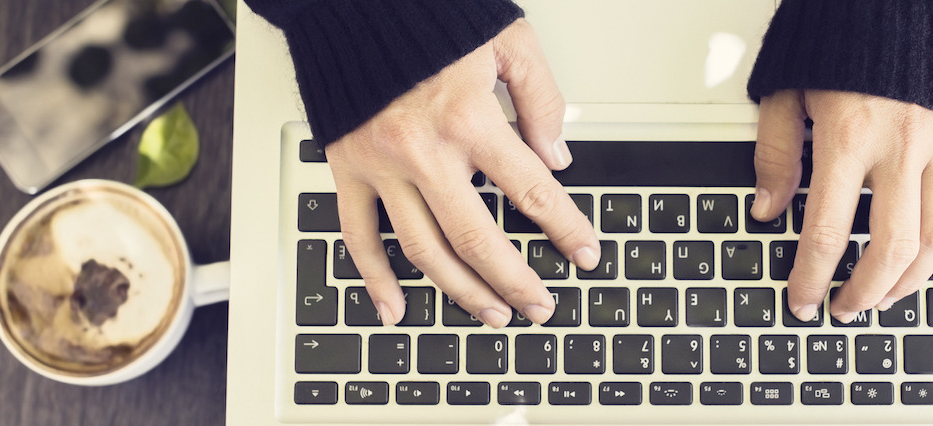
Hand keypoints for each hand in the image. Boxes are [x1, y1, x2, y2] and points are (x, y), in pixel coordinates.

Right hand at [325, 20, 599, 327]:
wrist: (353, 1)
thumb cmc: (430, 16)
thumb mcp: (507, 40)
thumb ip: (540, 99)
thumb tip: (557, 158)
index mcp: (468, 118)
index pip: (532, 191)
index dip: (565, 229)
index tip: (585, 255)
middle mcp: (422, 151)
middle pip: (477, 238)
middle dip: (515, 281)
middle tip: (540, 305)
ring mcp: (380, 165)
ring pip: (423, 250)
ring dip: (461, 291)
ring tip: (491, 314)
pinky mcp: (346, 167)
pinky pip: (357, 235)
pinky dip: (375, 278)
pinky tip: (395, 307)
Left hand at [750, 90, 932, 322]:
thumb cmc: (837, 38)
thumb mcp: (786, 92)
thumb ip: (775, 154)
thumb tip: (767, 210)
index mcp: (849, 136)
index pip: (828, 230)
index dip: (812, 276)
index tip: (802, 299)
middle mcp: (900, 146)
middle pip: (890, 246)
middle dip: (864, 290)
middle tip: (843, 309)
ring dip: (909, 280)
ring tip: (883, 298)